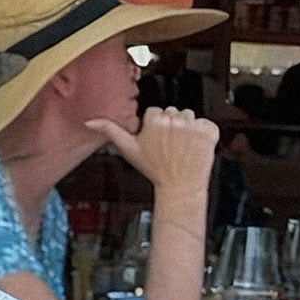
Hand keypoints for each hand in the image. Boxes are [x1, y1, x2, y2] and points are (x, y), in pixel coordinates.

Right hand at [86, 105, 218, 201]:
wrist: (180, 186)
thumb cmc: (154, 169)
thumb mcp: (129, 149)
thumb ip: (110, 131)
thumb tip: (89, 122)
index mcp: (154, 120)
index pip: (156, 112)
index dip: (156, 127)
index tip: (157, 142)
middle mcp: (174, 119)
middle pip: (174, 112)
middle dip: (172, 126)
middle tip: (169, 146)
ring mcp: (193, 125)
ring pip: (190, 116)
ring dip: (188, 129)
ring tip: (182, 147)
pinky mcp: (209, 131)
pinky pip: (207, 123)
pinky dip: (204, 135)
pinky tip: (196, 148)